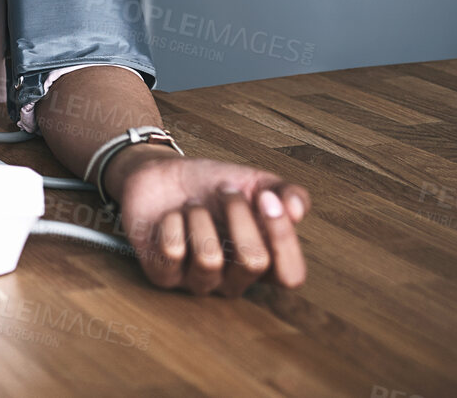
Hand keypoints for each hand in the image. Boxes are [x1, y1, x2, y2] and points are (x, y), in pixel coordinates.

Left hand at [106, 147, 310, 295]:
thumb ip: (286, 194)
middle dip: (239, 214)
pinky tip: (170, 215)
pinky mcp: (162, 275)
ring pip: (209, 259)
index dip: (283, 238)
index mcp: (263, 264)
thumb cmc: (210, 186)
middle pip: (253, 262)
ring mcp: (196, 281)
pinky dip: (171, 223)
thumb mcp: (255, 183)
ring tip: (192, 204)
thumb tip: (297, 210)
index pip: (290, 275)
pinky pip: (172, 252)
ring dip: (200, 217)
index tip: (267, 198)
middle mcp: (233, 280)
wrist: (160, 174)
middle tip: (224, 190)